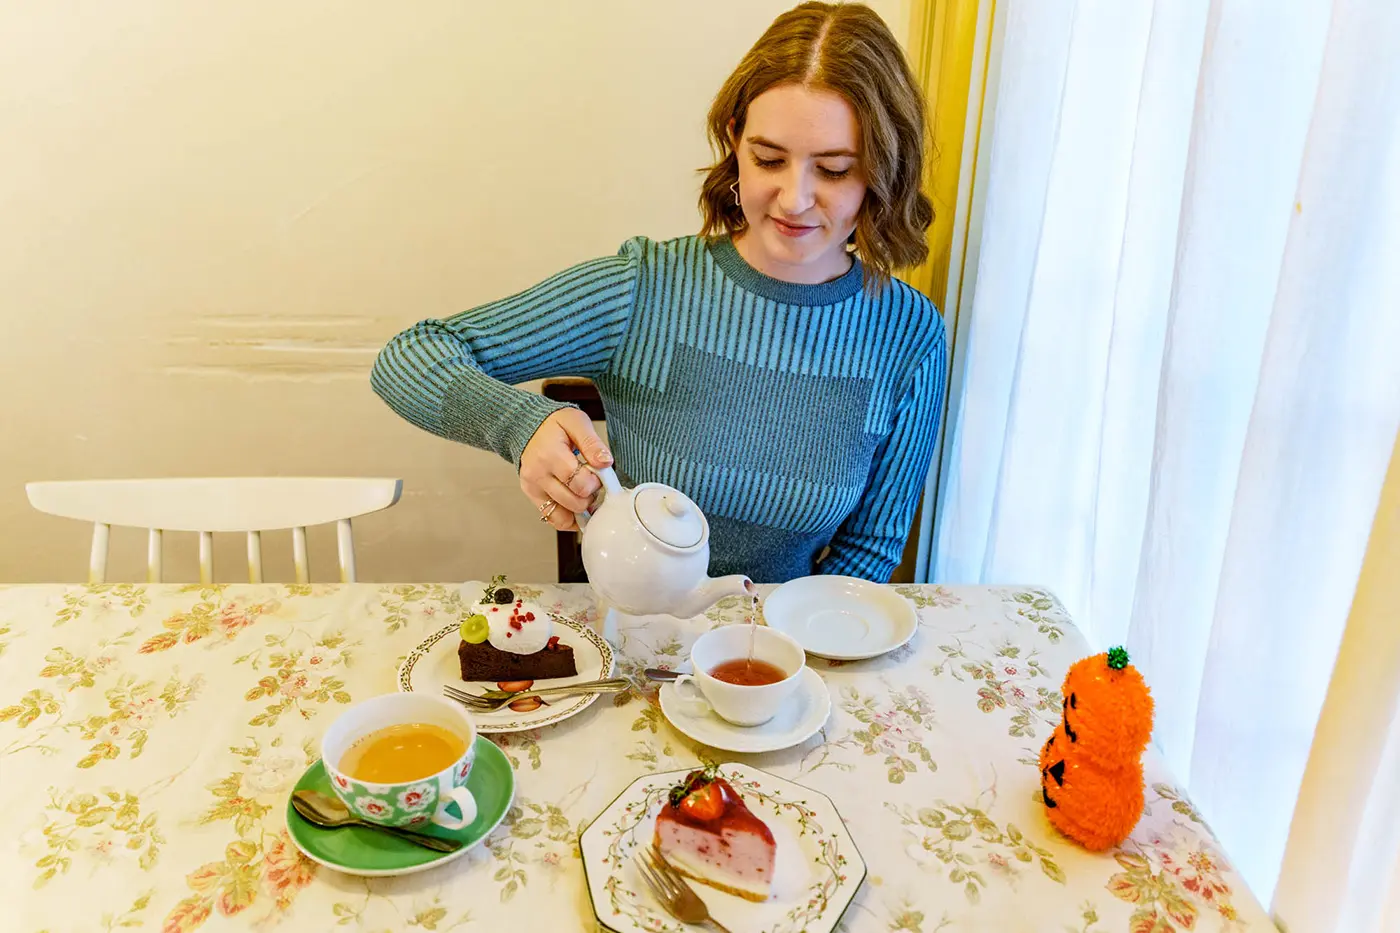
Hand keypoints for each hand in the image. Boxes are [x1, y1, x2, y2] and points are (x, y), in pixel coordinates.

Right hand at [520, 408, 610, 531]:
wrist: (528, 427)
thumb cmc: (554, 425)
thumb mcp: (577, 422)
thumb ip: (592, 443)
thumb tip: (605, 462)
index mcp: (549, 455)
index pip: (580, 483)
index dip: (596, 482)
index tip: (598, 473)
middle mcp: (538, 474)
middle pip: (574, 502)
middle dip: (590, 496)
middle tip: (591, 482)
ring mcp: (533, 488)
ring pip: (563, 517)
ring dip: (581, 509)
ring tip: (583, 492)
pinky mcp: (532, 496)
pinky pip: (553, 519)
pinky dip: (569, 518)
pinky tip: (577, 507)